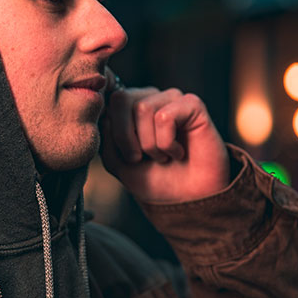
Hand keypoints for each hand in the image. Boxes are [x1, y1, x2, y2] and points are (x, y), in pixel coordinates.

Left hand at [99, 68, 229, 203]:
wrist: (187, 199)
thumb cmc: (155, 179)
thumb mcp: (118, 164)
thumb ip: (106, 140)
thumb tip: (106, 117)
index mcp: (129, 108)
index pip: (106, 102)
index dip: (109, 132)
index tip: (125, 156)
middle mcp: (149, 98)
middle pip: (120, 99)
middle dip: (124, 136)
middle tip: (138, 159)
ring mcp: (171, 99)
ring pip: (142, 108)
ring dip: (148, 144)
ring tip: (162, 157)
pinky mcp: (192, 104)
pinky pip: (165, 116)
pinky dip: (166, 143)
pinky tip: (178, 152)